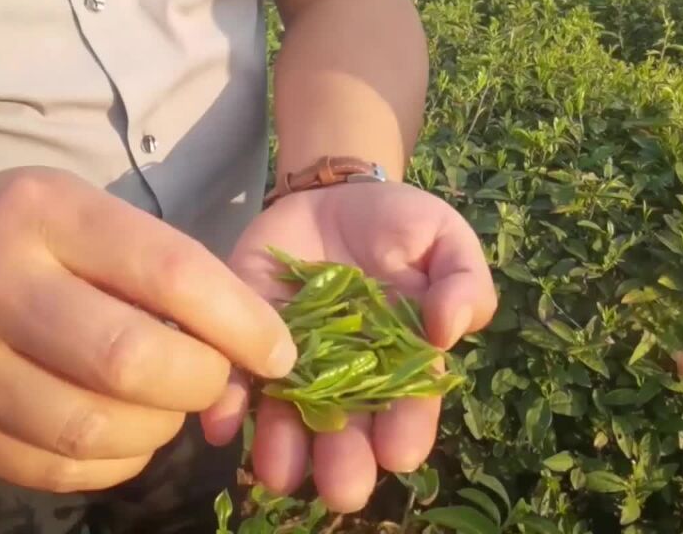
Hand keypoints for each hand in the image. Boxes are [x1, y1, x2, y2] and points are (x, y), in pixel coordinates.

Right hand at [0, 167, 295, 491]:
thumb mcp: (84, 209)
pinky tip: (124, 436)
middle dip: (197, 383)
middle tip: (213, 381)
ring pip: (88, 428)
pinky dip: (110, 462)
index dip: (239, 321)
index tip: (278, 350)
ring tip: (166, 406)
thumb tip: (251, 341)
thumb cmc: (18, 228)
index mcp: (44, 213)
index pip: (167, 272)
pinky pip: (49, 468)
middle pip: (125, 361)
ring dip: (156, 430)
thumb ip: (158, 264)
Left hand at [199, 181, 496, 512]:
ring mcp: (295, 363)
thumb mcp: (443, 238)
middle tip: (341, 488)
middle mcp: (347, 378)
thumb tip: (449, 327)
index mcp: (402, 362)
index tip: (400, 453)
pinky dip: (226, 405)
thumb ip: (461, 279)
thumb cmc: (399, 226)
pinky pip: (235, 379)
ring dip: (283, 451)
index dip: (406, 432)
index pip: (408, 408)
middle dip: (344, 464)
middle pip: (348, 432)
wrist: (333, 193)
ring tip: (278, 474)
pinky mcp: (246, 340)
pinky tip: (221, 425)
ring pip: (289, 420)